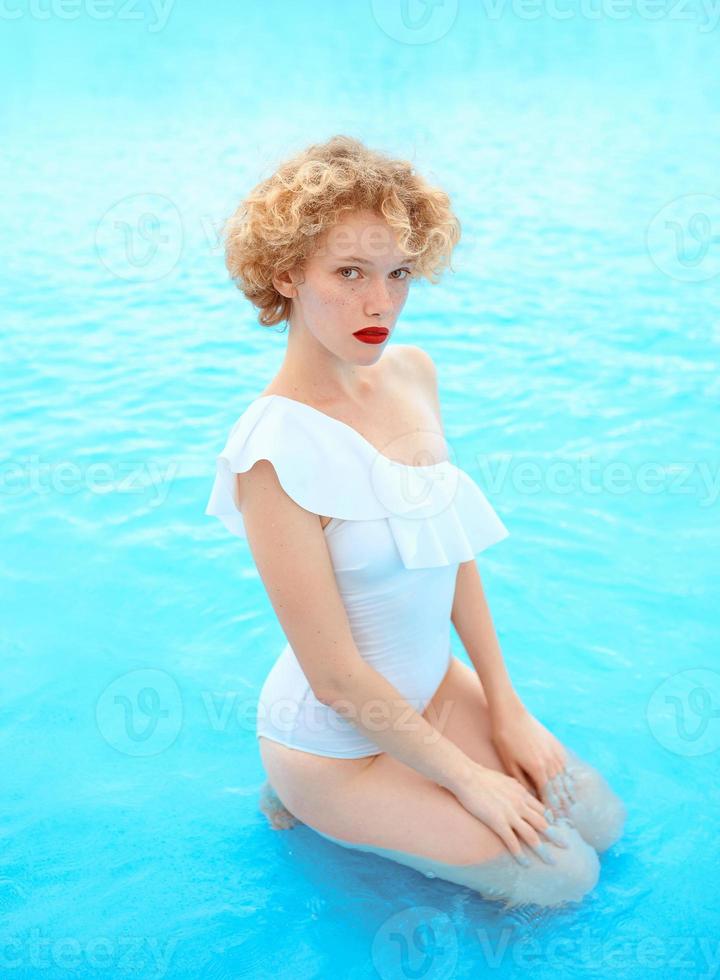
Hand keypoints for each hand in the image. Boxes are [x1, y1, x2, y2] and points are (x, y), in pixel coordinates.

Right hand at [451, 761, 569, 866]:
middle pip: (542, 823)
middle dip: (555, 836)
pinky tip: (525, 864)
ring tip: (551, 862)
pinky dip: (520, 854)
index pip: (542, 809)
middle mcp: (520, 804)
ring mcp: (510, 814)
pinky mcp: (498, 822)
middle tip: (566, 846)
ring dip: (542, 850)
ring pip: (532, 835)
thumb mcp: (504, 779)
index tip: (560, 829)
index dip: (551, 820)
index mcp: (522, 793)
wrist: (467, 776)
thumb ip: (514, 788)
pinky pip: (512, 842)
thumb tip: (519, 792)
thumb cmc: (481, 776)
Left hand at [489, 699, 574, 815]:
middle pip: (561, 790)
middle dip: (564, 806)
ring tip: (572, 807)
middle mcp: (551, 763)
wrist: (511, 712)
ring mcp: (555, 753)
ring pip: (566, 778)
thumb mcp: (509, 763)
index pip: (549, 796)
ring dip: (569, 793)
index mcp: (538, 769)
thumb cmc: (505, 738)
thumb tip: (532, 797)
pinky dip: (569, 777)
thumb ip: (522, 781)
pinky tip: (570, 784)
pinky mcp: (556, 745)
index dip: (552, 810)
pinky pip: (566, 765)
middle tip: (568, 821)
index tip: (555, 822)